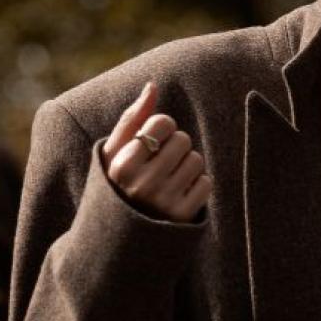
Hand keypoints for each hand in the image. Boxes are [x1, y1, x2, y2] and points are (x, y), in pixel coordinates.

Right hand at [99, 80, 210, 223]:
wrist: (120, 235)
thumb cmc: (118, 183)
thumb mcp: (114, 152)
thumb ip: (132, 118)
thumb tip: (153, 86)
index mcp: (122, 166)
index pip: (162, 122)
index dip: (161, 128)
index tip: (151, 142)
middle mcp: (142, 185)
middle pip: (182, 139)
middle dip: (174, 147)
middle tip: (160, 163)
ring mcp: (164, 203)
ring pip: (196, 160)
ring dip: (187, 165)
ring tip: (169, 178)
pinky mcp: (182, 217)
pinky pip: (205, 183)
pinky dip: (196, 185)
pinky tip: (179, 193)